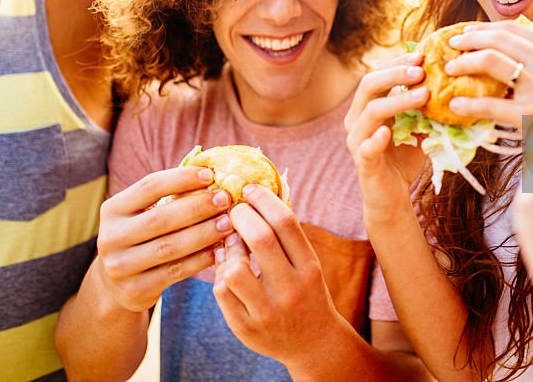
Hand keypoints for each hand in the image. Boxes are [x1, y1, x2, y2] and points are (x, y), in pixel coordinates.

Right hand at [95, 166, 232, 311]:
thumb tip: (212, 173)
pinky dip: (200, 260)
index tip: (210, 174)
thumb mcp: (143, 214)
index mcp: (112, 209)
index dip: (181, 178)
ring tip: (228, 223)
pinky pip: (175, 272)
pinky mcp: (135, 290)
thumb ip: (170, 196)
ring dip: (204, 234)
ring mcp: (120, 266)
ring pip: (170, 247)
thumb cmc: (142, 237)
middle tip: (226, 199)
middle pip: (160, 218)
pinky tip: (219, 250)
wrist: (116, 285)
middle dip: (198, 207)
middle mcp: (111, 237)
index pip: (149, 186)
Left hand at [213, 184, 345, 364]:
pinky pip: (221, 292)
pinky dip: (219, 273)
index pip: (286, 222)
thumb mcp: (307, 264)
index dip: (263, 199)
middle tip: (234, 209)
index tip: (249, 188)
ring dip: (228, 249)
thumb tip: (259, 193)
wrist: (312, 343)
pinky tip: (226, 266)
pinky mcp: (246, 328)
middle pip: (260, 239)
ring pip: (234, 269)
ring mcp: (267, 311)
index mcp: (309, 267)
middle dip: (240, 216)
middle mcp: (291, 289)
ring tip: (231, 242)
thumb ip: (287, 236)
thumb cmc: (306, 292)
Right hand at [344, 53, 428, 223]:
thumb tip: (449, 82)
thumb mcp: (417, 127)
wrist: (392, 197)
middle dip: (395, 74)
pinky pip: (366, 147)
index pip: (377, 74)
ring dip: (397, 100)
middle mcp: (356, 119)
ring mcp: (356, 140)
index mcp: (366, 106)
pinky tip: (389, 132)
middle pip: (369, 85)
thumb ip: (424, 108)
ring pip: (370, 112)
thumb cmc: (403, 158)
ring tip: (423, 95)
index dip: (397, 62)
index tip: (421, 55)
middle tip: (421, 70)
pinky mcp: (363, 162)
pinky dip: (376, 138)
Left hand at [444, 21, 532, 128]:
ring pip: (491, 60)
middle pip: (498, 39)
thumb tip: (487, 39)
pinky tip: (455, 105)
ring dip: (463, 62)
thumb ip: (531, 56)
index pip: (512, 28)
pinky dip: (468, 104)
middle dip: (469, 40)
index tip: (463, 32)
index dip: (482, 28)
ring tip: (449, 69)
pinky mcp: (531, 114)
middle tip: (451, 46)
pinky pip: (490, 104)